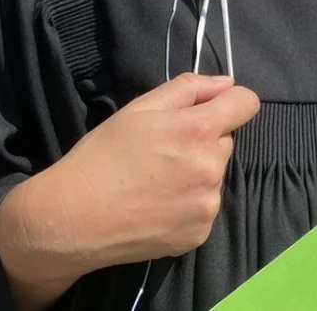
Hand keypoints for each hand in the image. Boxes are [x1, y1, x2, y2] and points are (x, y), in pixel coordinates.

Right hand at [0, 74, 259, 306]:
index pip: (246, 103)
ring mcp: (207, 205)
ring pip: (215, 176)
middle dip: (203, 141)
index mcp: (198, 130)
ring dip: (197, 174)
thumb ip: (188, 89)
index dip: (230, 101)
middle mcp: (211, 168)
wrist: (71, 219)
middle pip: (224, 142)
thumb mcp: (138, 110)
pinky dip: (188, 206)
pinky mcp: (199, 234)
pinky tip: (157, 207)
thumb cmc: (102, 156)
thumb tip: (226, 83)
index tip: (210, 109)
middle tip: (163, 152)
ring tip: (156, 183)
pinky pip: (204, 208)